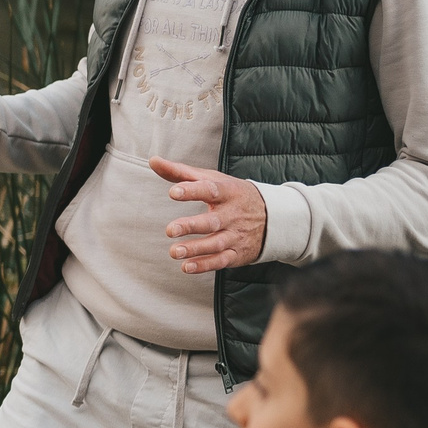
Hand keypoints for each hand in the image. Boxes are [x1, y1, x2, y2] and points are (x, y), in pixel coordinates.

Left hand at [151, 156, 266, 272]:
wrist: (274, 218)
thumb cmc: (232, 195)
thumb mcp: (212, 179)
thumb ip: (181, 172)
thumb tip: (153, 161)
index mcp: (228, 193)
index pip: (211, 190)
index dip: (192, 190)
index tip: (173, 192)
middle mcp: (233, 215)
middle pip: (212, 222)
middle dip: (191, 226)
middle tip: (170, 230)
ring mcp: (236, 235)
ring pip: (216, 244)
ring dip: (195, 249)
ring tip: (174, 252)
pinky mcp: (237, 253)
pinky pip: (221, 261)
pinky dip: (205, 265)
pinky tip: (187, 267)